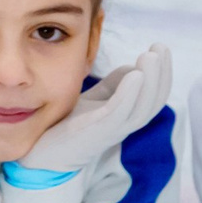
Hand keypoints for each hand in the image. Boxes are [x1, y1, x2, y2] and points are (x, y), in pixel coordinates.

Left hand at [17, 44, 171, 176]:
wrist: (40, 156)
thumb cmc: (65, 127)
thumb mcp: (93, 101)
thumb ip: (112, 87)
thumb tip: (133, 68)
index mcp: (125, 117)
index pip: (153, 95)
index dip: (161, 72)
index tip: (160, 48)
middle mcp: (123, 124)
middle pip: (154, 100)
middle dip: (162, 72)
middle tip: (161, 46)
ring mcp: (112, 129)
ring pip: (143, 106)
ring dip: (151, 79)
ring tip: (151, 56)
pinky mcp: (97, 132)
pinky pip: (120, 112)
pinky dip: (130, 94)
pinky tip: (136, 74)